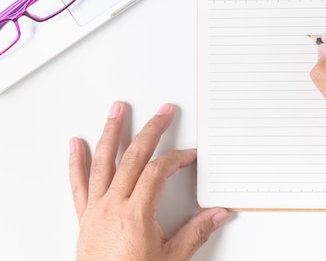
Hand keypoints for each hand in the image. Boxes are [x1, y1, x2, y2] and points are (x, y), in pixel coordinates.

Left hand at [69, 102, 229, 260]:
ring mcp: (95, 209)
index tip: (189, 155)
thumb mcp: (171, 259)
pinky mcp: (84, 217)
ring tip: (116, 111)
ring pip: (103, 162)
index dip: (176, 158)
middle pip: (133, 157)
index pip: (158, 172)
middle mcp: (112, 207)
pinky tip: (76, 144)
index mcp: (135, 214)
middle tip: (163, 112)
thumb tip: (218, 215)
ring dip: (111, 132)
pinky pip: (78, 183)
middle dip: (151, 130)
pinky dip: (76, 161)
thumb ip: (196, 233)